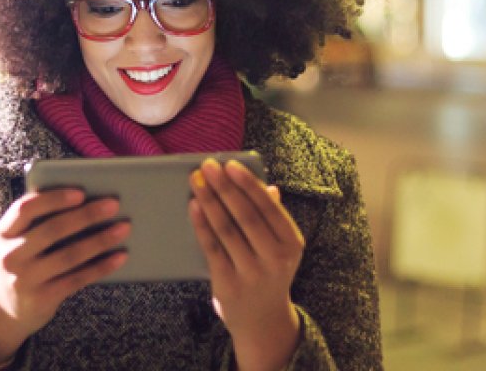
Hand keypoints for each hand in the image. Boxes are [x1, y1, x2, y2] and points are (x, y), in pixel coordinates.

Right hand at [0, 189, 129, 364]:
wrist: (8, 307)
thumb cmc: (25, 259)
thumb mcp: (21, 239)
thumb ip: (42, 220)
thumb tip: (90, 200)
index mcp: (5, 231)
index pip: (26, 209)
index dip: (53, 199)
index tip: (81, 192)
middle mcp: (10, 255)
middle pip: (52, 230)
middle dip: (86, 216)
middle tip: (113, 205)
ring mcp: (24, 280)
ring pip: (69, 256)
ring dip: (100, 240)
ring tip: (123, 228)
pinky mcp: (42, 299)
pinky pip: (77, 279)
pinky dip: (101, 266)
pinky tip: (119, 256)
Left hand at [189, 158, 303, 370]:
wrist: (263, 320)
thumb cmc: (269, 272)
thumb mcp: (281, 247)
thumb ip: (274, 217)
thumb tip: (267, 186)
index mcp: (292, 243)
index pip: (268, 207)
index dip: (248, 184)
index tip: (230, 164)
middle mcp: (275, 259)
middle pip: (246, 216)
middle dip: (225, 188)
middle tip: (207, 166)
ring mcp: (252, 273)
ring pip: (227, 230)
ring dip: (210, 201)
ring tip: (196, 180)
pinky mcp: (229, 284)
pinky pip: (212, 248)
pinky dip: (202, 225)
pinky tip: (193, 206)